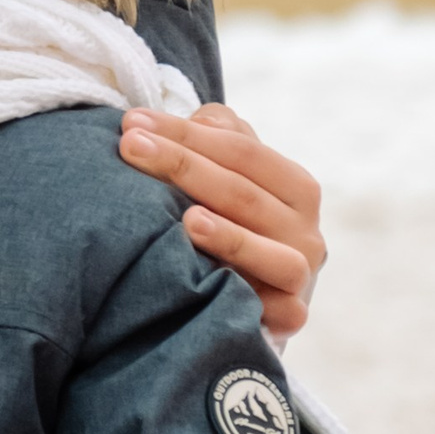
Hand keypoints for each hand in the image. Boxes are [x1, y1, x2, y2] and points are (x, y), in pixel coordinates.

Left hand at [119, 102, 324, 338]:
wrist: (253, 301)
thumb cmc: (234, 227)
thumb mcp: (231, 177)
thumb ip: (221, 138)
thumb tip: (203, 118)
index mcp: (294, 186)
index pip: (240, 149)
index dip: (185, 132)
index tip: (132, 122)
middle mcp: (304, 228)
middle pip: (242, 192)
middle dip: (183, 165)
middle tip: (130, 147)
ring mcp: (300, 273)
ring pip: (270, 250)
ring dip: (228, 234)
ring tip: (186, 218)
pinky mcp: (292, 315)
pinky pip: (278, 305)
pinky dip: (250, 290)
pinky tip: (213, 274)